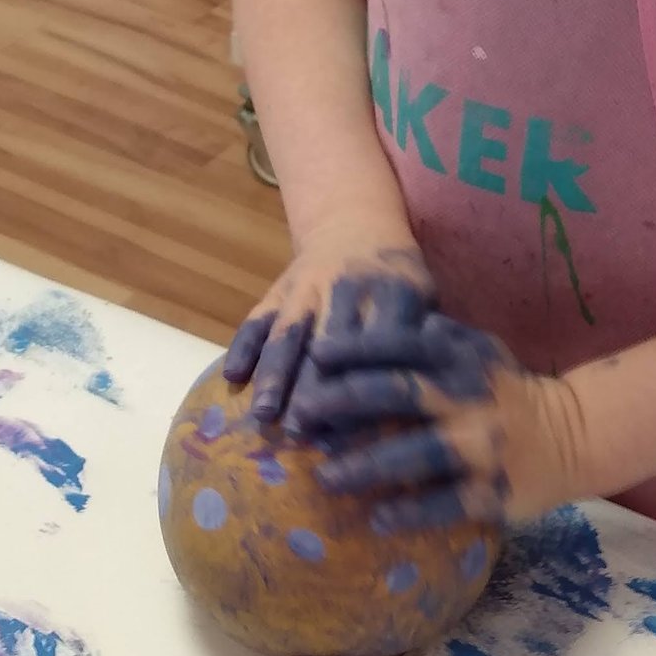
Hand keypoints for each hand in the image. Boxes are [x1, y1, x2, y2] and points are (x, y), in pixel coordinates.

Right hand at [223, 235, 432, 425]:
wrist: (355, 223)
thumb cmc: (397, 283)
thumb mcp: (423, 300)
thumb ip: (420, 344)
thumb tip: (418, 408)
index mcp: (392, 292)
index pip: (381, 343)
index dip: (367, 382)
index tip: (358, 425)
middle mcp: (346, 287)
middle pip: (329, 342)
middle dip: (315, 387)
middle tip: (303, 432)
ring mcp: (307, 286)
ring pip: (289, 331)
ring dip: (275, 373)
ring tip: (264, 415)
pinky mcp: (278, 289)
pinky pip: (257, 317)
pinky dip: (243, 346)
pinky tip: (232, 377)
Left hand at [290, 312, 593, 529]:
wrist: (574, 437)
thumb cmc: (508, 390)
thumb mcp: (480, 349)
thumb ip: (436, 335)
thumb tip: (386, 316)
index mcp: (462, 358)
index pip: (402, 345)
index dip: (357, 348)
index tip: (315, 355)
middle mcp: (470, 397)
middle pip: (399, 394)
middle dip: (344, 403)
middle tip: (301, 417)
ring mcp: (482, 446)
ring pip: (416, 454)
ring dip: (367, 465)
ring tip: (325, 476)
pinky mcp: (493, 492)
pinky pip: (444, 503)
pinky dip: (409, 512)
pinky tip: (375, 519)